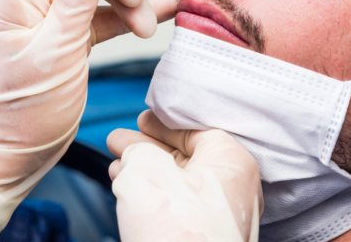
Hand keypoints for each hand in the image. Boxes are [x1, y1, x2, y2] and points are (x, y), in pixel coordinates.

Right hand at [107, 111, 262, 241]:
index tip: (142, 120)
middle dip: (148, 149)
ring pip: (179, 184)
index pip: (195, 130)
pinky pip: (179, 208)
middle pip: (186, 157)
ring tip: (117, 167)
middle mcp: (233, 188)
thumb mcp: (145, 173)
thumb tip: (131, 149)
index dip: (163, 124)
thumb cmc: (177, 234)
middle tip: (120, 142)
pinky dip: (153, 197)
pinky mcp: (206, 239)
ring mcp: (221, 217)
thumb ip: (137, 151)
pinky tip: (128, 193)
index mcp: (231, 161)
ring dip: (145, 173)